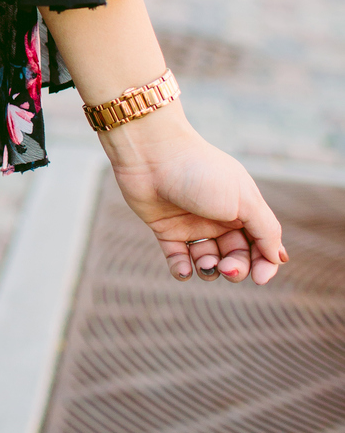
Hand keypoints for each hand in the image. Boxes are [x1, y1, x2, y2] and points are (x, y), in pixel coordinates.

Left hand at [98, 103, 287, 284]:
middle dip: (236, 269)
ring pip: (208, 261)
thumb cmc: (202, 172)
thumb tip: (279, 259)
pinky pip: (178, 259)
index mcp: (243, 207)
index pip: (261, 244)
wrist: (153, 154)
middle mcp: (219, 217)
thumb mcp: (244, 199)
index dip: (264, 264)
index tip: (260, 278)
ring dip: (210, 271)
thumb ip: (265, 230)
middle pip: (236, 256)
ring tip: (204, 264)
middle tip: (226, 268)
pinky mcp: (166, 230)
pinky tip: (184, 270)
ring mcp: (192, 224)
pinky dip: (182, 270)